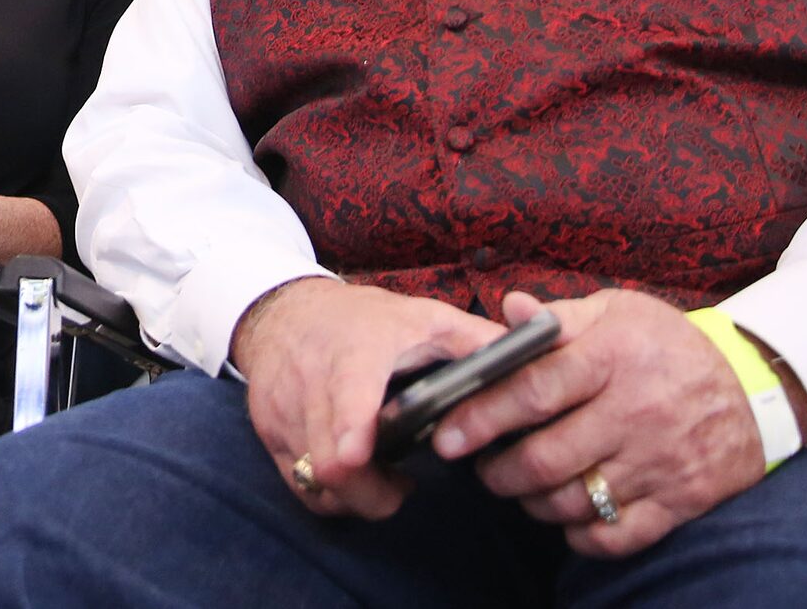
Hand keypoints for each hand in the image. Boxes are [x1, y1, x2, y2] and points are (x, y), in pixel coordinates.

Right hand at [228, 276, 506, 520]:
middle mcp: (311, 384)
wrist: (285, 311)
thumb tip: (537, 355)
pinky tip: (355, 469)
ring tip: (380, 476)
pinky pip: (301, 484)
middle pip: (329, 461)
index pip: (345, 396)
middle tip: (402, 488)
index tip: (359, 456)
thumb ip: (476, 341)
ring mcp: (284, 411)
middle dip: (370, 493)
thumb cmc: (363, 319)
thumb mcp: (422, 317)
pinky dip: (331, 489)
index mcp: (355, 353)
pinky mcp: (269, 433)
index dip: (349, 430)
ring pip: (314, 481)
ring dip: (353, 494)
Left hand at [439, 288, 774, 558]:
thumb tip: (508, 309)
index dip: (482, 416)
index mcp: (612, 357)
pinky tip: (568, 517)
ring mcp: (659, 461)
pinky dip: (581, 535)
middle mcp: (634, 412)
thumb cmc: (669, 346)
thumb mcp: (619, 311)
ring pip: (575, 501)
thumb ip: (560, 317)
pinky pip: (618, 537)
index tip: (447, 434)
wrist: (754, 389)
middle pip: (547, 458)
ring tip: (521, 487)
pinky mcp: (680, 500)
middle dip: (499, 472)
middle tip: (482, 468)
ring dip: (533, 502)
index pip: (534, 391)